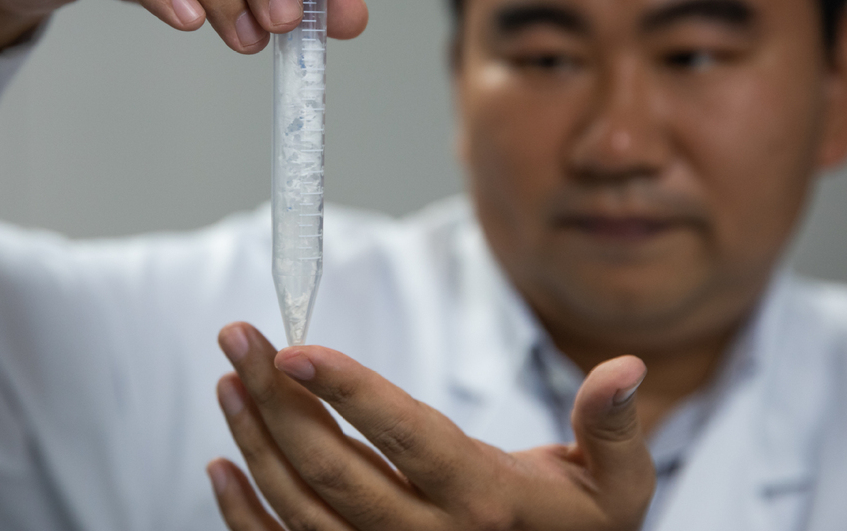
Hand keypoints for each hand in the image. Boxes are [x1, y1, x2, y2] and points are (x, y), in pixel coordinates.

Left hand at [209, 323, 654, 530]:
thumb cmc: (579, 527)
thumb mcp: (614, 484)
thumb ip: (611, 426)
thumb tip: (625, 367)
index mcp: (483, 501)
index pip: (406, 438)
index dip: (349, 391)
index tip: (294, 347)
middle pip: (335, 469)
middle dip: (276, 398)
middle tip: (237, 336)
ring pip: (301, 508)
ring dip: (256, 441)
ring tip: (230, 379)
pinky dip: (245, 512)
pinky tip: (221, 463)